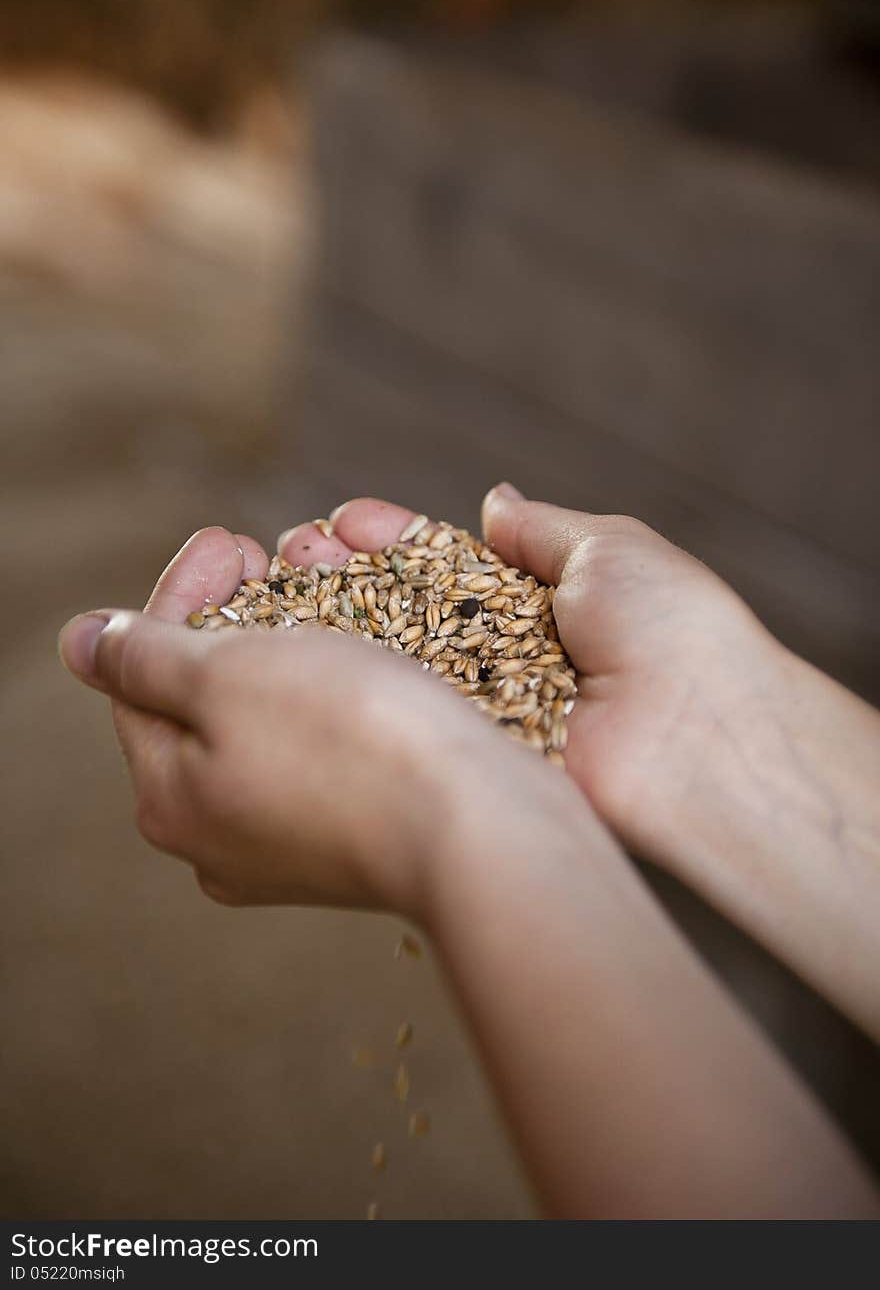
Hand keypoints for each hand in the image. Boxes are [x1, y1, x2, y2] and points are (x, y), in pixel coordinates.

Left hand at [57, 527, 550, 914]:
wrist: (482, 826)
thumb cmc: (354, 740)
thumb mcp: (229, 675)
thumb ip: (144, 657)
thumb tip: (80, 643)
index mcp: (169, 797)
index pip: (141, 675)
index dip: (179, 593)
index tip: (229, 538)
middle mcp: (220, 835)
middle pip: (207, 700)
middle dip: (239, 613)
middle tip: (272, 556)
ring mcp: (291, 846)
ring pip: (272, 721)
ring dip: (290, 643)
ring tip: (329, 590)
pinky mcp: (358, 840)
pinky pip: (326, 747)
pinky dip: (336, 690)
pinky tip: (369, 653)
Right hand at [277, 492, 765, 864]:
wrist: (705, 736)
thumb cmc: (671, 629)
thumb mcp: (610, 548)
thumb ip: (542, 530)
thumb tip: (494, 503)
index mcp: (536, 602)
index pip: (443, 563)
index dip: (390, 541)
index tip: (342, 520)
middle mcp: (502, 657)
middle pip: (404, 613)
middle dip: (344, 579)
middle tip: (290, 552)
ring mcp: (483, 713)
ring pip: (393, 665)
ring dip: (335, 629)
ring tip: (279, 588)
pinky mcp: (474, 760)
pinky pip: (408, 721)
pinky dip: (358, 690)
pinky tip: (307, 660)